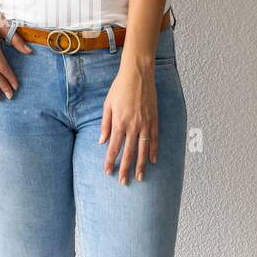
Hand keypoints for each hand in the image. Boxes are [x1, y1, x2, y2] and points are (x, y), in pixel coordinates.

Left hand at [98, 64, 158, 182]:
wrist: (138, 74)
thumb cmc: (119, 88)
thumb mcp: (107, 105)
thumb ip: (105, 125)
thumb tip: (102, 142)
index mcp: (119, 123)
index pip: (113, 148)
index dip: (111, 161)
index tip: (108, 172)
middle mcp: (132, 126)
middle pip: (129, 153)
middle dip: (126, 169)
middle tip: (124, 182)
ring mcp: (145, 124)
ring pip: (143, 149)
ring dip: (141, 165)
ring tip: (140, 177)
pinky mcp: (154, 119)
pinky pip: (154, 139)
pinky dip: (154, 151)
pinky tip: (153, 161)